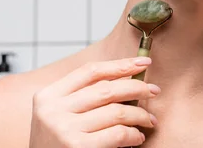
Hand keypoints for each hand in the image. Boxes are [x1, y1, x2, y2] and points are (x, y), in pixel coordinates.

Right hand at [29, 57, 159, 147]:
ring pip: (116, 112)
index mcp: (48, 96)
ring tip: (149, 119)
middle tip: (154, 90)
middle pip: (106, 89)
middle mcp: (53, 111)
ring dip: (139, 114)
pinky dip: (133, 134)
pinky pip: (117, 134)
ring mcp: (64, 130)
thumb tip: (127, 78)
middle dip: (137, 87)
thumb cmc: (55, 144)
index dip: (120, 64)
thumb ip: (82, 97)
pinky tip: (138, 136)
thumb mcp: (58, 115)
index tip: (143, 62)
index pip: (91, 71)